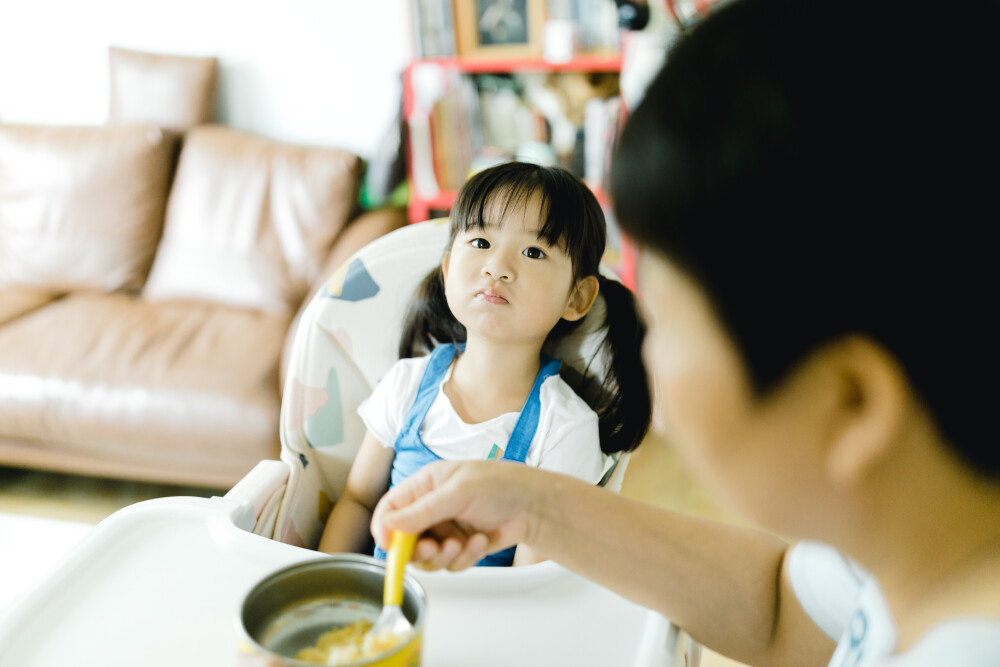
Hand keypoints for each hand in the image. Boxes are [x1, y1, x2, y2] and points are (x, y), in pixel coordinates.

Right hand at [371, 460, 538, 570]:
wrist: (533, 505)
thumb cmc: (500, 484)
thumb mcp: (458, 492)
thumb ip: (423, 510)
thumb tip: (390, 524)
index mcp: (425, 486)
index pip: (391, 508)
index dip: (385, 528)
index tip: (388, 546)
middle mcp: (431, 508)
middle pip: (404, 539)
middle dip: (417, 549)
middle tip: (431, 548)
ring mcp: (445, 529)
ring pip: (426, 557)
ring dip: (442, 556)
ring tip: (461, 544)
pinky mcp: (460, 547)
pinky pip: (450, 564)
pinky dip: (464, 557)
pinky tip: (480, 541)